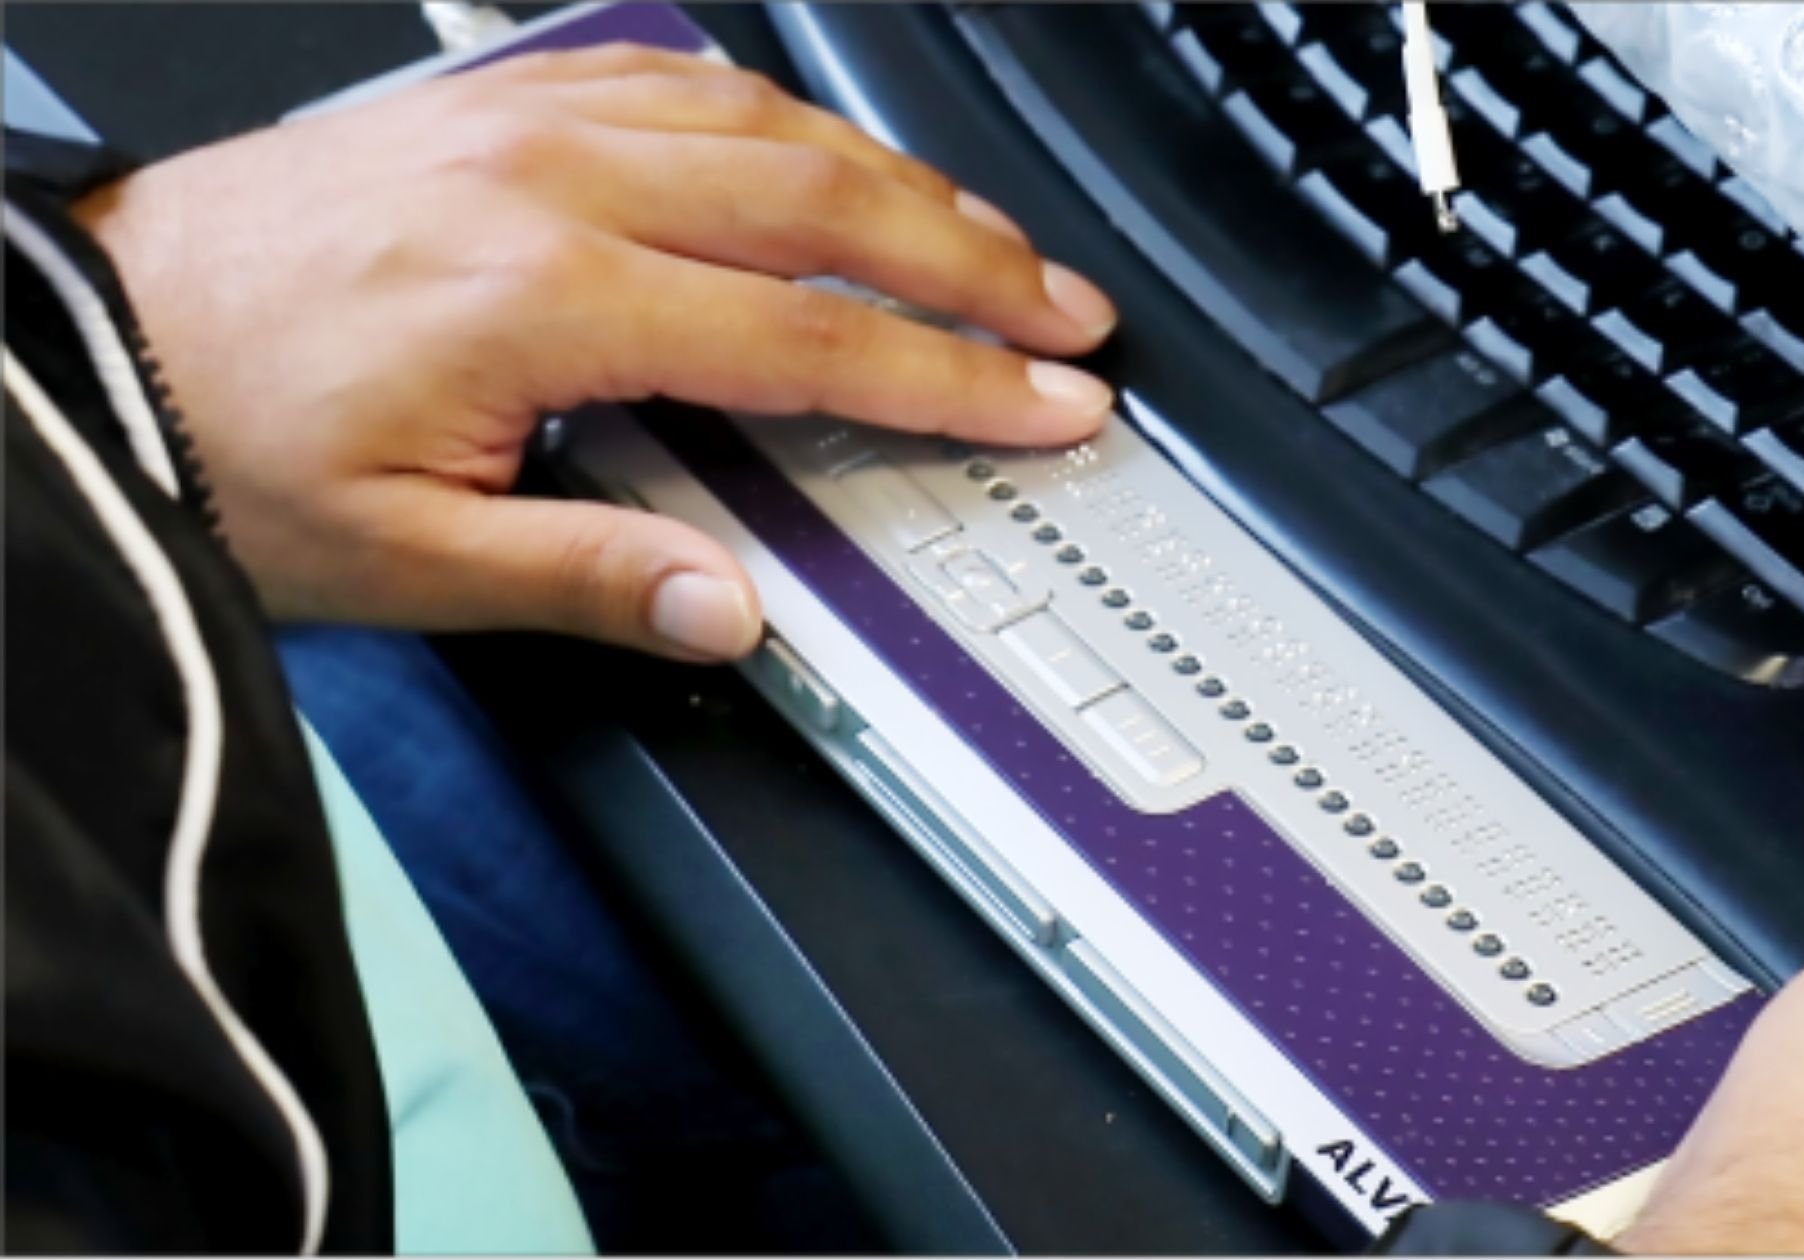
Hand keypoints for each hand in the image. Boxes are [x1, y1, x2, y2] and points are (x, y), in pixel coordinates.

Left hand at [75, 45, 1117, 660]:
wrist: (95, 339)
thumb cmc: (230, 438)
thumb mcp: (402, 561)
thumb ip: (586, 582)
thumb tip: (728, 611)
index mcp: (545, 300)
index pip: (808, 337)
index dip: (949, 378)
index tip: (1042, 400)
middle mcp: (550, 184)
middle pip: (824, 203)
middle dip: (973, 262)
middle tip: (1066, 312)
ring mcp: (526, 122)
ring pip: (769, 124)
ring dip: (901, 180)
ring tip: (990, 240)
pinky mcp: (497, 101)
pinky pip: (681, 77)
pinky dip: (787, 117)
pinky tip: (828, 150)